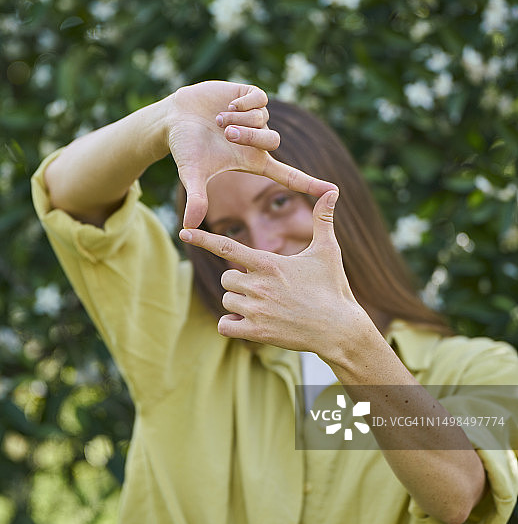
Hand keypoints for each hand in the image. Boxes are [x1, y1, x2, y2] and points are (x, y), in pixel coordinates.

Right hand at [166, 81, 336, 227]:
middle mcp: (259, 140)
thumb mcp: (192, 175)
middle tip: (226, 135)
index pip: (288, 175)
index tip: (332, 192)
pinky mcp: (249, 96)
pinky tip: (228, 106)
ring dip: (240, 120)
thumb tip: (188, 227)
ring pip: (263, 119)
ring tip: (218, 121)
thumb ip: (196, 199)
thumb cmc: (186, 150)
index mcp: (254, 161)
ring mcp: (256, 117)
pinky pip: (259, 99)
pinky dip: (244, 104)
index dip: (310, 183)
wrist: (174, 119)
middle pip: (272, 140)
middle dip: (249, 136)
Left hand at [179, 190, 370, 358]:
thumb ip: (323, 220)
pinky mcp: (256, 332)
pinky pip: (225, 325)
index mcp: (268, 263)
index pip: (226, 246)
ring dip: (239, 303)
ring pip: (227, 300)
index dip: (202, 238)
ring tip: (267, 306)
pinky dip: (233, 324)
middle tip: (265, 288)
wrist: (340, 329)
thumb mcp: (328, 251)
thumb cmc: (333, 288)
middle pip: (227, 277)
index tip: (183, 231)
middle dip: (239, 282)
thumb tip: (333, 190)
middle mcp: (257, 285)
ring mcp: (255, 310)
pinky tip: (251, 322)